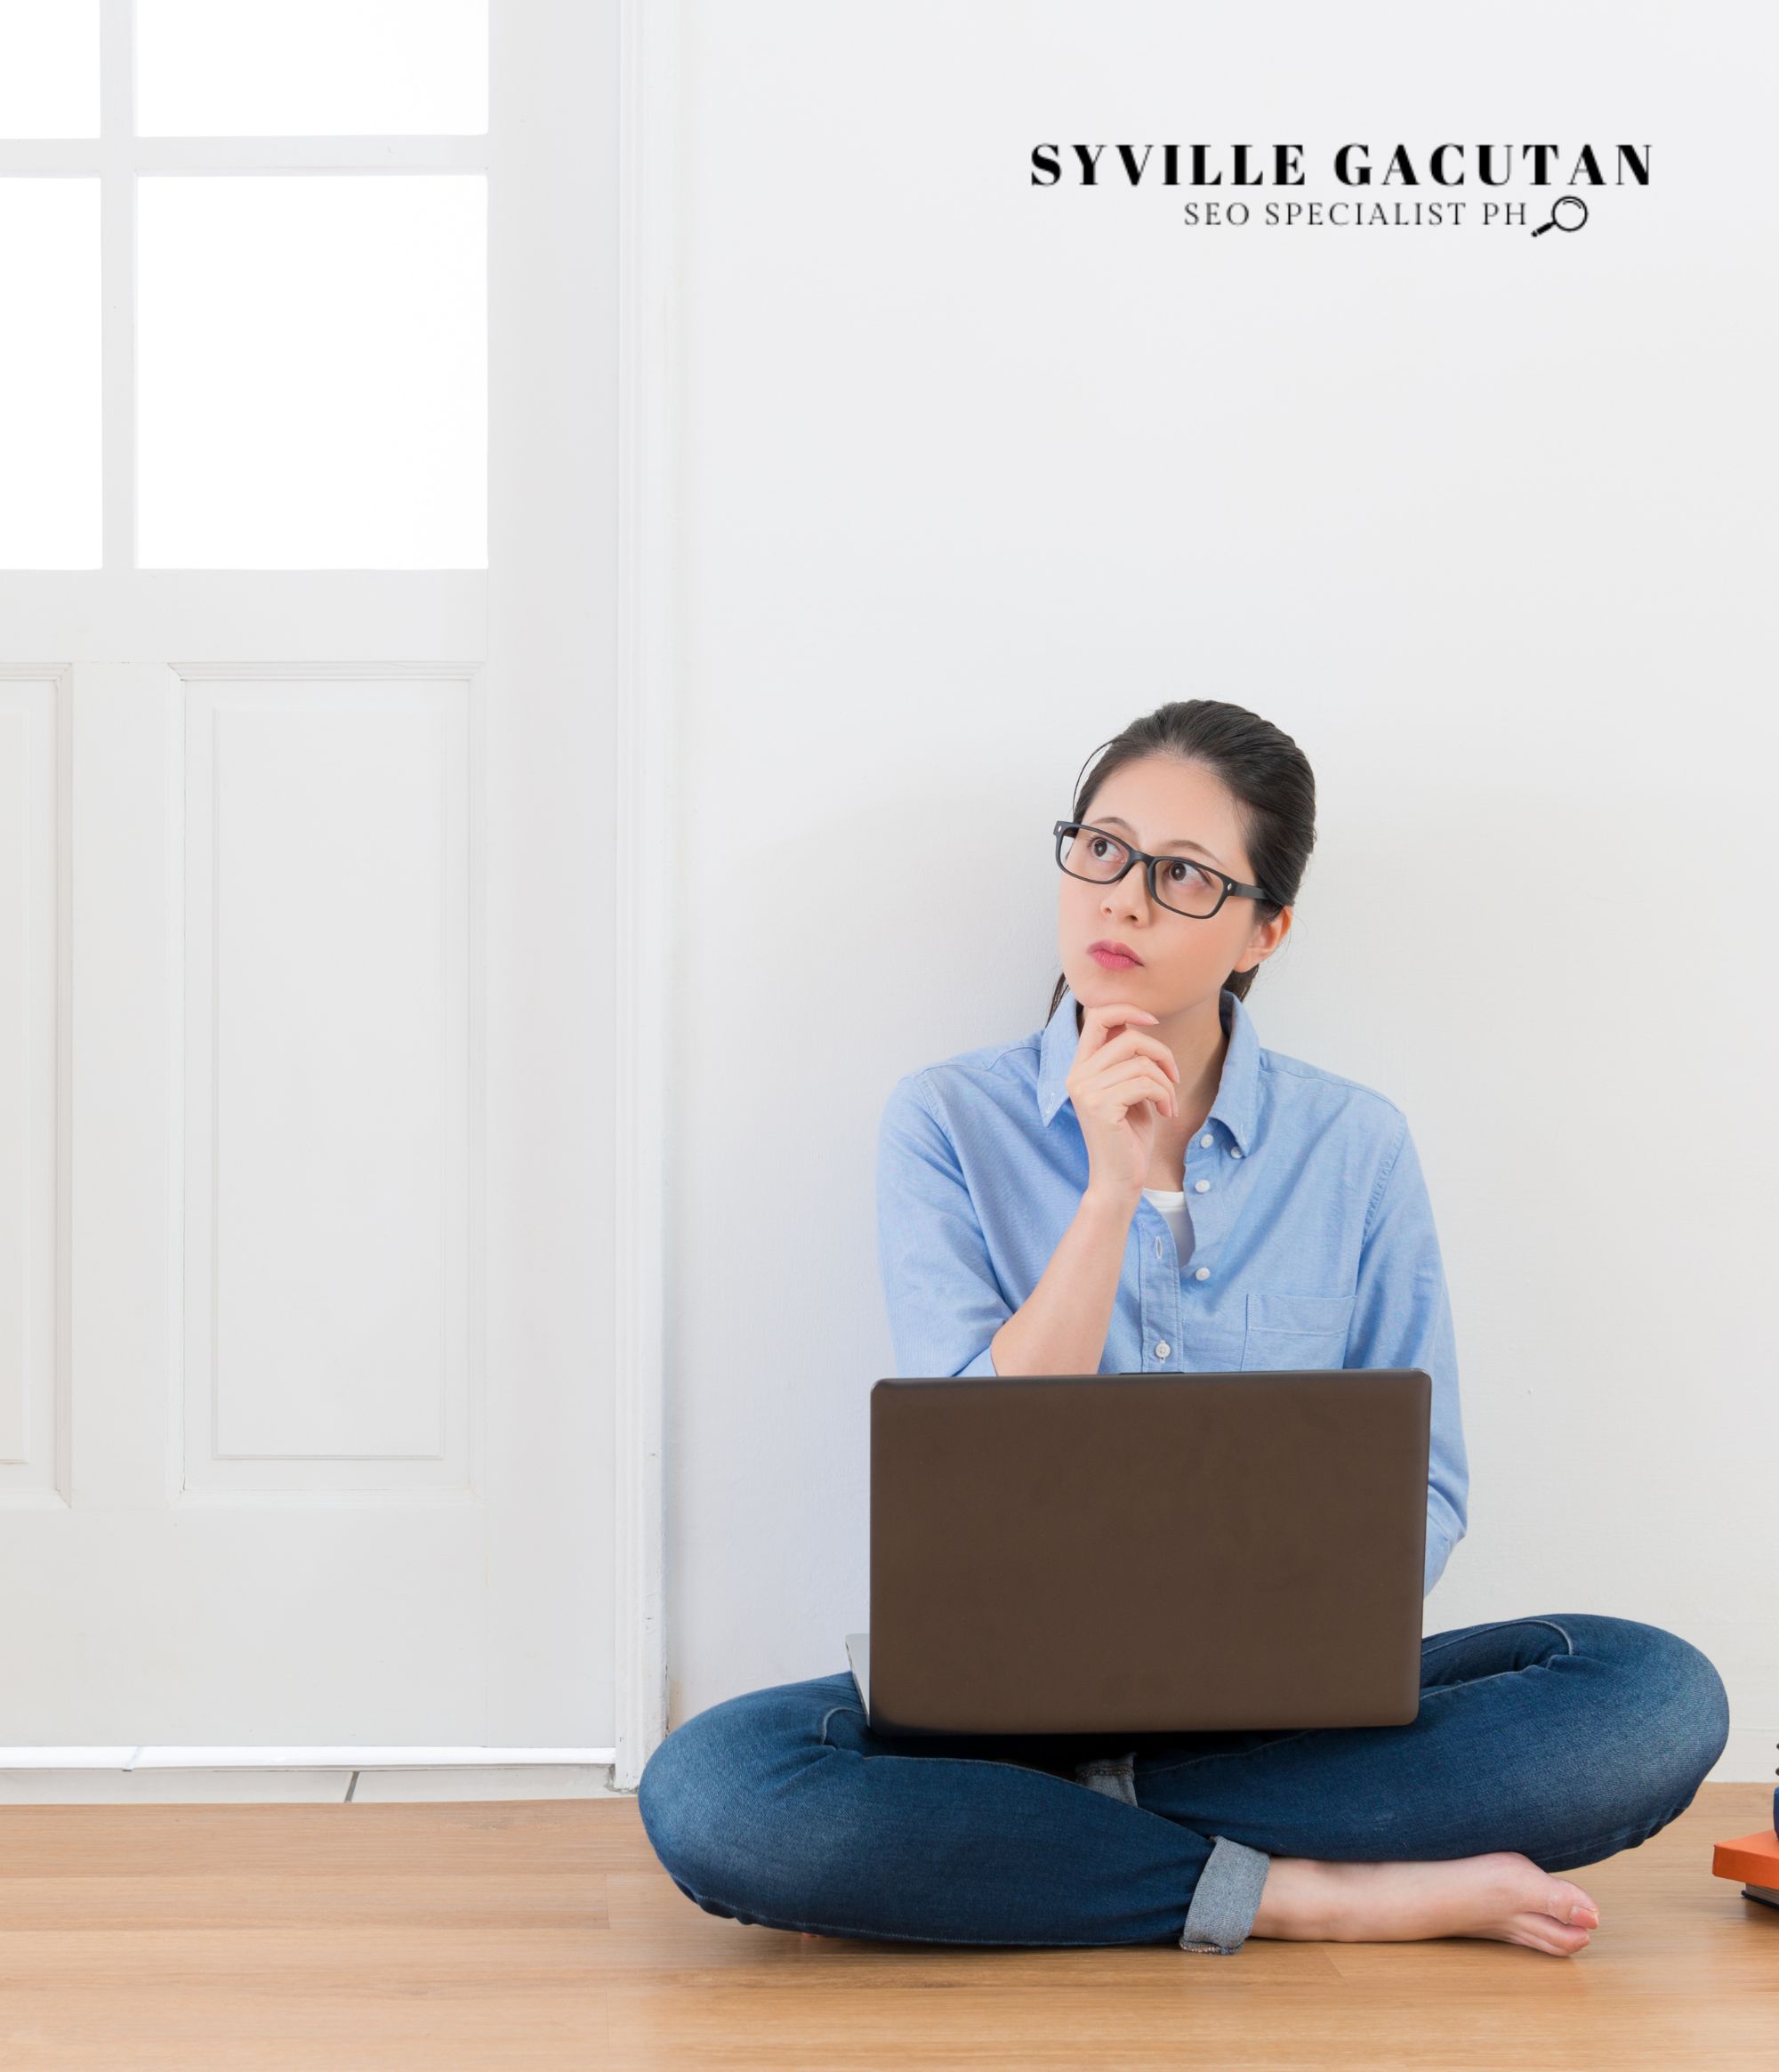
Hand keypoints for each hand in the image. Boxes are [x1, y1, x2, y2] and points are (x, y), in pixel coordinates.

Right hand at [1064, 1001, 1180, 1202]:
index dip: (1127, 1009)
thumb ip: (1127, 1060)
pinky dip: (1164, 1095)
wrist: (1119, 1180)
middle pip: (1130, 1039)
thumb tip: (1140, 1024)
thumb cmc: (1128, 1137)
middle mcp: (1077, 1075)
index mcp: (1081, 1068)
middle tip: (1174, 1078)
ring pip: (1142, 1064)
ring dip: (1166, 1083)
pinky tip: (1165, 1112)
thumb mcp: (1129, 1091)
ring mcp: (1086, 1090)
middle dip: (1162, 1055)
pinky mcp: (1100, 1106)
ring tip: (1168, 1103)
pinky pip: (1145, 1083)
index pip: (1098, 1017)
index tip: (1153, 1020)